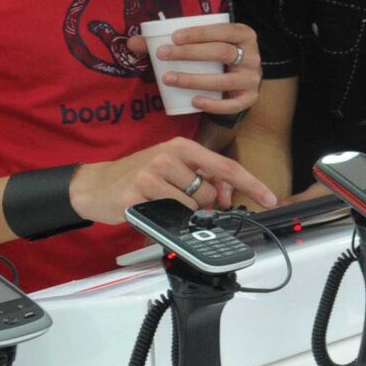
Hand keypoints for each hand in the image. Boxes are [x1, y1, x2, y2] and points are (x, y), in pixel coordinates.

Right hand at [69, 138, 276, 227]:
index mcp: (182, 147)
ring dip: (181, 211)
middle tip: (180, 199)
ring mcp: (152, 174)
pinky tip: (149, 208)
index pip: (225, 166)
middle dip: (201, 203)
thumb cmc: (139, 176)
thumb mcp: (172, 168)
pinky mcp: (137, 194)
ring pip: (191, 205)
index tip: (269, 197)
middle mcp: (169, 156)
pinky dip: (164, 217)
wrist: (96, 185)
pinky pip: (169, 214)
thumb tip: (225, 194)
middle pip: (209, 192)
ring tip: (160, 202)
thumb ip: (201, 177)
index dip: (250, 183)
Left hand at [126, 21, 262, 116]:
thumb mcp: (199, 45)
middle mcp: (253, 56)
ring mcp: (252, 79)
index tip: (173, 37)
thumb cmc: (214, 58)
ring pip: (225, 80)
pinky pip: (232, 104)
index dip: (199, 33)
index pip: (223, 30)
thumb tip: (131, 43)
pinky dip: (213, 104)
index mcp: (243, 35)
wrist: (239, 81)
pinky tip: (194, 101)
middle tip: (162, 55)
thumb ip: (168, 42)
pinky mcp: (249, 99)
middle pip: (222, 52)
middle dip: (190, 53)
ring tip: (168, 78)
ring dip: (194, 79)